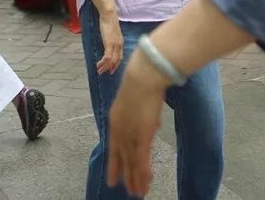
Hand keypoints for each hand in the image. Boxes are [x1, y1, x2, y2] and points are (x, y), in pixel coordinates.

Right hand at [96, 11, 123, 74]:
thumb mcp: (111, 32)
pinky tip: (99, 64)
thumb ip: (111, 38)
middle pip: (116, 60)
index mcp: (120, 43)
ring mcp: (115, 45)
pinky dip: (103, 62)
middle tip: (104, 73)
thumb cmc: (109, 22)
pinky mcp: (109, 44)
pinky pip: (107, 56)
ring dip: (105, 67)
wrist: (109, 15)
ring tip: (99, 71)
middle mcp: (119, 45)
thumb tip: (108, 41)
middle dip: (110, 68)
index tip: (111, 69)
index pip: (120, 57)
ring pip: (111, 60)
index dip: (116, 64)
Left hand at [107, 51, 166, 195]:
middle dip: (126, 176)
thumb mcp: (137, 102)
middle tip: (127, 190)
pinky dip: (143, 171)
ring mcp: (130, 134)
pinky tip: (145, 182)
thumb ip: (141, 116)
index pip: (114, 149)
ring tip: (138, 193)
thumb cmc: (142, 83)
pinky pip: (142, 158)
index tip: (113, 179)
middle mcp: (120, 131)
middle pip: (123, 158)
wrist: (143, 77)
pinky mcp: (142, 135)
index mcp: (115, 122)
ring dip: (136, 179)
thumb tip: (151, 125)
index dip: (114, 165)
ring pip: (132, 162)